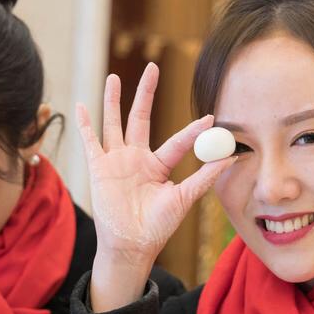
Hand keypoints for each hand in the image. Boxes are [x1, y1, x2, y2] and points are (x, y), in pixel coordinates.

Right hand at [77, 63, 235, 310]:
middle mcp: (137, 158)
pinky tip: (82, 105)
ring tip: (115, 77)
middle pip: (141, 117)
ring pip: (114, 123)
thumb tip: (230, 158)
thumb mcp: (184, 198)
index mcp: (158, 164)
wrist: (132, 246)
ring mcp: (116, 161)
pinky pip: (90, 142)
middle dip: (146, 92)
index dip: (194, 131)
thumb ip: (204, 177)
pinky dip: (85, 124)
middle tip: (153, 67)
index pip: (178, 141)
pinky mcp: (99, 168)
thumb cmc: (158, 226)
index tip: (211, 117)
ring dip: (113, 100)